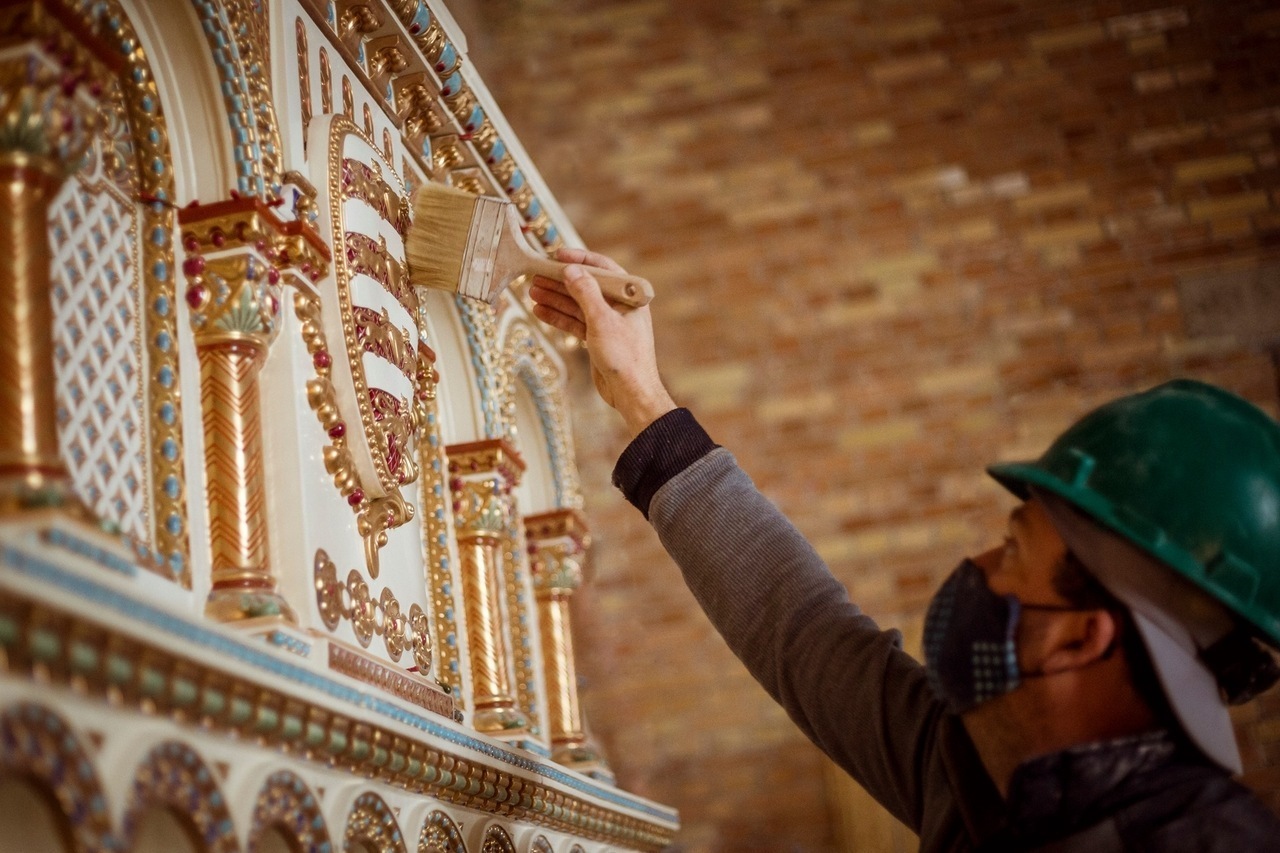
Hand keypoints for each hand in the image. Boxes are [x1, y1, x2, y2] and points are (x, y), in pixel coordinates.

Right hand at [530, 248, 676, 435]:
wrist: (631, 393)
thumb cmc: (625, 358)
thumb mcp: (603, 321)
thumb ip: (586, 293)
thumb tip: (571, 270)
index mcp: (629, 296)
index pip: (603, 268)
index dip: (580, 260)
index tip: (557, 255)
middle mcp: (619, 306)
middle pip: (586, 286)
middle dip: (561, 280)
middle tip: (537, 273)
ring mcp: (608, 322)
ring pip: (577, 304)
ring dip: (555, 298)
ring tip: (532, 290)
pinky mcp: (598, 338)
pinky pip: (575, 322)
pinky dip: (558, 317)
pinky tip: (540, 311)